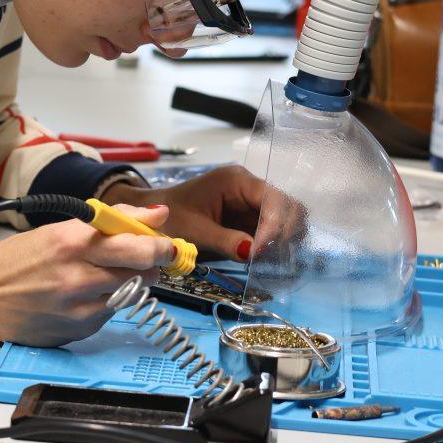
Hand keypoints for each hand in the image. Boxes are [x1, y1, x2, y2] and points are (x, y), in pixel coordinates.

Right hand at [0, 205, 174, 346]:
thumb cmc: (18, 258)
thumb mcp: (59, 229)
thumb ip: (110, 221)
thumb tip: (156, 214)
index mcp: (71, 240)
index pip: (132, 240)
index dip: (158, 241)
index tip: (169, 239)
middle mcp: (76, 273)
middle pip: (139, 268)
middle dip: (155, 260)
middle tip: (161, 257)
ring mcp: (77, 305)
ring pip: (129, 291)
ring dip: (131, 280)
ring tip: (111, 273)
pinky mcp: (76, 328)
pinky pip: (109, 312)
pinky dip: (108, 302)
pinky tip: (88, 295)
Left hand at [102, 165, 305, 262]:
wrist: (155, 214)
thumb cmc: (171, 217)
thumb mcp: (195, 231)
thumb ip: (226, 241)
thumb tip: (254, 253)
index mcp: (236, 180)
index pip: (271, 199)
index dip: (274, 225)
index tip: (262, 252)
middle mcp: (250, 186)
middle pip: (288, 205)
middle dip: (284, 232)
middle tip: (272, 259)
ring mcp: (252, 200)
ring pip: (286, 217)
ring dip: (282, 239)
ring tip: (271, 261)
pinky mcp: (250, 216)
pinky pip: (272, 228)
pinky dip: (274, 244)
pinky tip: (266, 260)